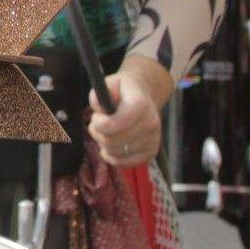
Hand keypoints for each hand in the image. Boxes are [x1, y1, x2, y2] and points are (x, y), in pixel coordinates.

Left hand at [88, 55, 172, 169]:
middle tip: (98, 123)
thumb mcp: (108, 85)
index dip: (99, 123)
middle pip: (112, 141)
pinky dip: (112, 156)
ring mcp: (153, 140)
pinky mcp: (151, 153)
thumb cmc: (121, 91)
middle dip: (98, 133)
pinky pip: (123, 163)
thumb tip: (99, 109)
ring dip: (104, 144)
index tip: (96, 116)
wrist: (142, 98)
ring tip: (107, 131)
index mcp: (141, 104)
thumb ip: (98, 96)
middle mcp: (151, 123)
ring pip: (115, 153)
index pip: (116, 124)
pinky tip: (112, 144)